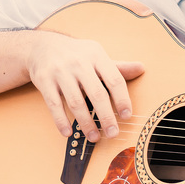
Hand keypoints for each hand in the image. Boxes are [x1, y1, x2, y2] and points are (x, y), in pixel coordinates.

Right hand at [25, 32, 143, 141]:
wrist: (42, 46)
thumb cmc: (76, 55)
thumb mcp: (96, 56)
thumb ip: (117, 67)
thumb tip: (141, 68)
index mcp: (96, 55)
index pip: (114, 79)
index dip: (122, 99)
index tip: (127, 116)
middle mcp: (79, 62)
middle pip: (96, 93)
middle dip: (106, 116)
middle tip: (113, 134)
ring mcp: (60, 71)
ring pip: (75, 102)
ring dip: (86, 123)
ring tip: (94, 137)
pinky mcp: (44, 80)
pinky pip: (54, 104)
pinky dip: (61, 121)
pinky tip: (68, 134)